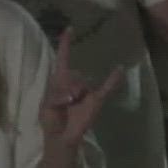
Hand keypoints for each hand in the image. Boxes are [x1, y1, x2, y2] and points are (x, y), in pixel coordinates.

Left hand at [40, 31, 120, 146]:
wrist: (62, 138)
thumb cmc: (51, 121)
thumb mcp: (47, 107)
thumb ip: (56, 96)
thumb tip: (70, 95)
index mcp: (58, 81)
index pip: (63, 59)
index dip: (65, 44)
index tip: (69, 29)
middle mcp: (74, 82)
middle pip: (72, 76)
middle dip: (65, 90)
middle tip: (62, 104)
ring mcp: (86, 91)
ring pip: (82, 85)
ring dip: (75, 96)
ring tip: (70, 108)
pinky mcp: (96, 100)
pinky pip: (106, 88)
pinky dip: (113, 79)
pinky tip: (119, 69)